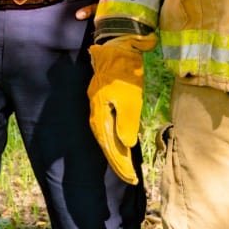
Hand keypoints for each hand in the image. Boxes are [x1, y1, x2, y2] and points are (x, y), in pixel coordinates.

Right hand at [88, 34, 156, 183]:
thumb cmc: (124, 72)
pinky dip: (115, 142)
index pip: (110, 147)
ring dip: (117, 155)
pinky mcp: (103, 104)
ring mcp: (99, 110)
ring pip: (107, 139)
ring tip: (127, 169)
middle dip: (119, 164)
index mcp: (100, 115)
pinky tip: (121, 146)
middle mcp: (96, 116)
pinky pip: (108, 129)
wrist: (116, 49)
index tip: (131, 178)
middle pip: (107, 146)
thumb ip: (127, 122)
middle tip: (131, 178)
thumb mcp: (130, 97)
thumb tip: (126, 145)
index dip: (121, 164)